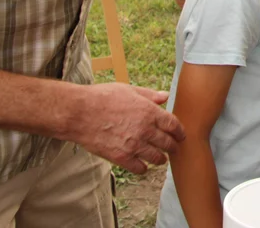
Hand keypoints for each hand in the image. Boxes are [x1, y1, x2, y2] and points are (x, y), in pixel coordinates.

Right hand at [68, 83, 185, 173]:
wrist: (78, 113)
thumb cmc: (102, 97)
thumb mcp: (128, 90)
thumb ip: (149, 95)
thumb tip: (164, 96)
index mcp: (149, 111)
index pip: (173, 125)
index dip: (179, 132)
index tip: (180, 135)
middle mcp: (145, 129)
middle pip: (168, 143)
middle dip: (173, 146)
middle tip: (173, 148)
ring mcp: (134, 145)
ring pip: (157, 158)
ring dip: (160, 158)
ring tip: (159, 157)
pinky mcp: (121, 157)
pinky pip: (140, 168)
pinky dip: (144, 168)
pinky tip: (142, 164)